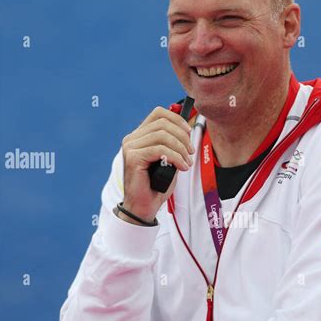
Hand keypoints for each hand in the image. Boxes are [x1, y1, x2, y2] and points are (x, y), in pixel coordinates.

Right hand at [121, 106, 194, 220]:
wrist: (144, 206)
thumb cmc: (156, 185)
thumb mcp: (168, 160)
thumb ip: (173, 144)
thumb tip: (187, 129)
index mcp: (139, 136)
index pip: (158, 113)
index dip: (177, 119)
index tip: (189, 133)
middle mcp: (132, 139)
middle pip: (163, 123)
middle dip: (182, 137)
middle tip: (190, 153)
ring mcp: (130, 147)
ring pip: (163, 135)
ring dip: (180, 149)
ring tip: (187, 162)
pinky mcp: (133, 157)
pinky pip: (160, 149)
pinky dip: (175, 157)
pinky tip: (182, 167)